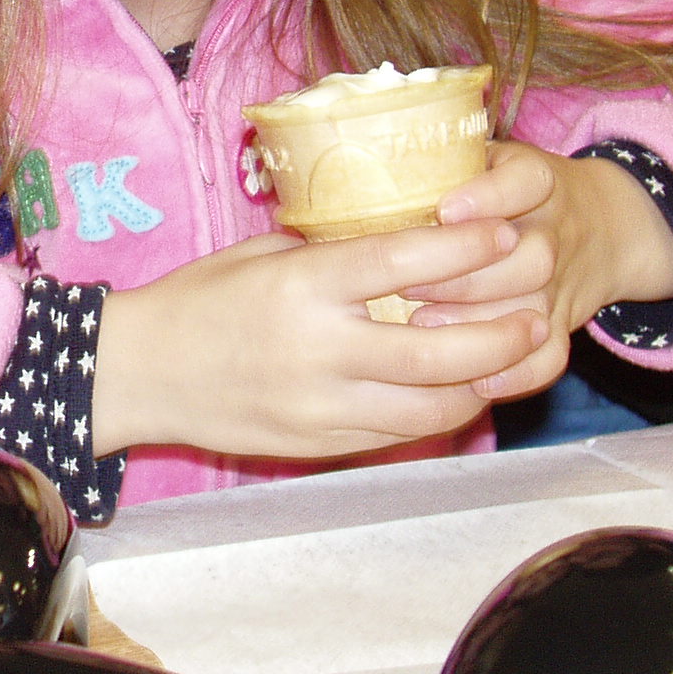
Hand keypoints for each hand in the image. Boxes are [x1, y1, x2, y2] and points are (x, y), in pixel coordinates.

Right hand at [92, 221, 549, 460]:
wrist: (137, 374)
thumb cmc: (194, 301)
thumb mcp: (256, 255)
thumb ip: (327, 253)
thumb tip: (395, 238)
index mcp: (300, 287)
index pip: (402, 263)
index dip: (465, 247)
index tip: (504, 231)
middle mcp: (318, 349)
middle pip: (439, 347)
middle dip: (500, 332)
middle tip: (536, 312)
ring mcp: (321, 404)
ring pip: (432, 404)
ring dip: (484, 381)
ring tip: (513, 357)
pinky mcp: (319, 442)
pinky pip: (401, 433)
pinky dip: (442, 413)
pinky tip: (463, 391)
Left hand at [413, 142, 672, 399]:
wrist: (605, 223)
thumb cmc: (508, 188)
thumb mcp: (489, 159)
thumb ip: (440, 162)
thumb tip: (359, 173)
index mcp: (538, 179)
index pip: (527, 181)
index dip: (489, 197)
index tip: (445, 211)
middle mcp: (556, 229)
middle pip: (530, 254)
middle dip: (467, 276)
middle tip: (407, 287)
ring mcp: (562, 280)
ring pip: (534, 304)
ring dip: (479, 321)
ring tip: (421, 328)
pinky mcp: (563, 323)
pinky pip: (553, 356)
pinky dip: (520, 373)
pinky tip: (477, 381)